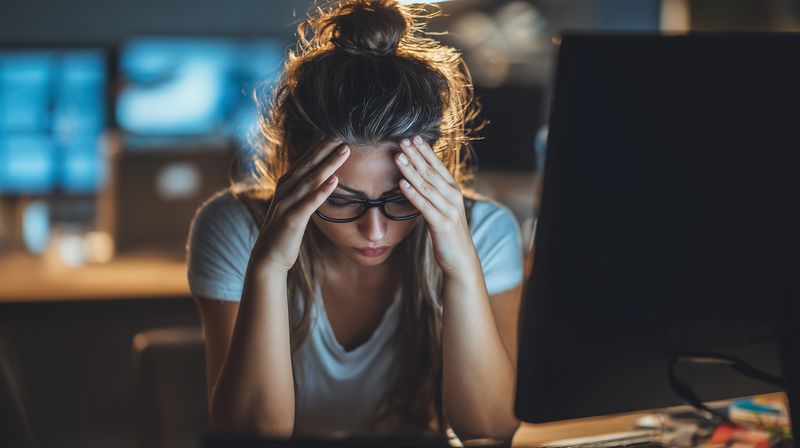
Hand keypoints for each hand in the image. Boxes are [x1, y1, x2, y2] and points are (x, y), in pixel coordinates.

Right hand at [252, 139, 349, 272]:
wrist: (268, 258)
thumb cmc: (285, 232)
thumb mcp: (294, 207)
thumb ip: (304, 191)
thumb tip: (321, 178)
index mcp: (286, 186)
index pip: (305, 161)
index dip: (320, 147)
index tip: (336, 133)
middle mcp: (284, 190)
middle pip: (307, 165)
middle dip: (325, 149)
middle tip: (342, 134)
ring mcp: (286, 205)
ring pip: (309, 180)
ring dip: (328, 164)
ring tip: (343, 151)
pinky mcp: (291, 221)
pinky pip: (308, 204)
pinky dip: (321, 191)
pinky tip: (334, 181)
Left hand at [394, 136, 478, 274]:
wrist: (461, 259)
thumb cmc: (449, 233)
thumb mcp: (444, 208)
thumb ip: (435, 192)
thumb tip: (420, 176)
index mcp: (453, 190)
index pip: (438, 165)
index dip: (425, 150)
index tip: (413, 136)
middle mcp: (453, 197)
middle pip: (431, 172)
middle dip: (415, 155)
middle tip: (402, 140)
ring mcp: (449, 210)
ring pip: (426, 186)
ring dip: (411, 170)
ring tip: (398, 157)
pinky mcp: (442, 224)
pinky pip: (424, 205)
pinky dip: (413, 193)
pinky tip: (401, 183)